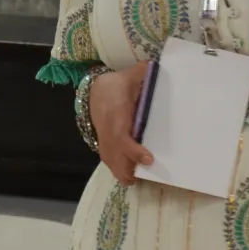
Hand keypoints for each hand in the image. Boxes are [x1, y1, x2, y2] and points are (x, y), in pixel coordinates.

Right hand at [90, 63, 152, 183]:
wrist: (94, 89)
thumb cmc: (116, 84)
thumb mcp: (131, 75)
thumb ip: (143, 73)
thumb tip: (154, 68)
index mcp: (116, 114)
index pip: (121, 136)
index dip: (133, 150)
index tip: (148, 159)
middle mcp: (108, 128)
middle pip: (114, 153)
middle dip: (125, 168)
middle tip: (140, 178)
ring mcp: (104, 135)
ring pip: (109, 158)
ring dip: (120, 171)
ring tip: (134, 181)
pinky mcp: (103, 140)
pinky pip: (107, 157)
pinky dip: (116, 168)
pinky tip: (127, 176)